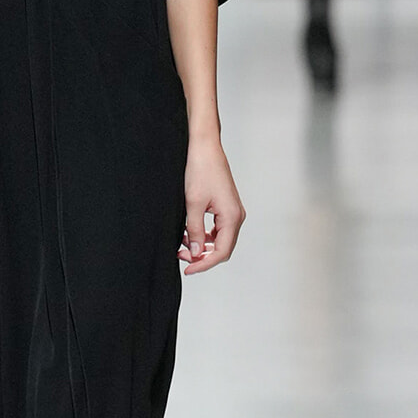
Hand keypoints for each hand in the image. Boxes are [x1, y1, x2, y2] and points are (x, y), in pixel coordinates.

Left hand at [177, 133, 245, 274]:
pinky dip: (203, 235)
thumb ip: (193, 231)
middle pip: (223, 248)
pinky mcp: (226, 206)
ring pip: (219, 239)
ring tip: (181, 245)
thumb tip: (195, 253)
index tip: (188, 270)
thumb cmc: (200, 170)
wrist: (204, 147)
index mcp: (232, 217)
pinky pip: (217, 229)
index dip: (204, 264)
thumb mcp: (193, 204)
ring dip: (202, 246)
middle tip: (181, 257)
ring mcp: (232, 211)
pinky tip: (187, 233)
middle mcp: (236, 215)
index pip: (222, 252)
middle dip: (202, 256)